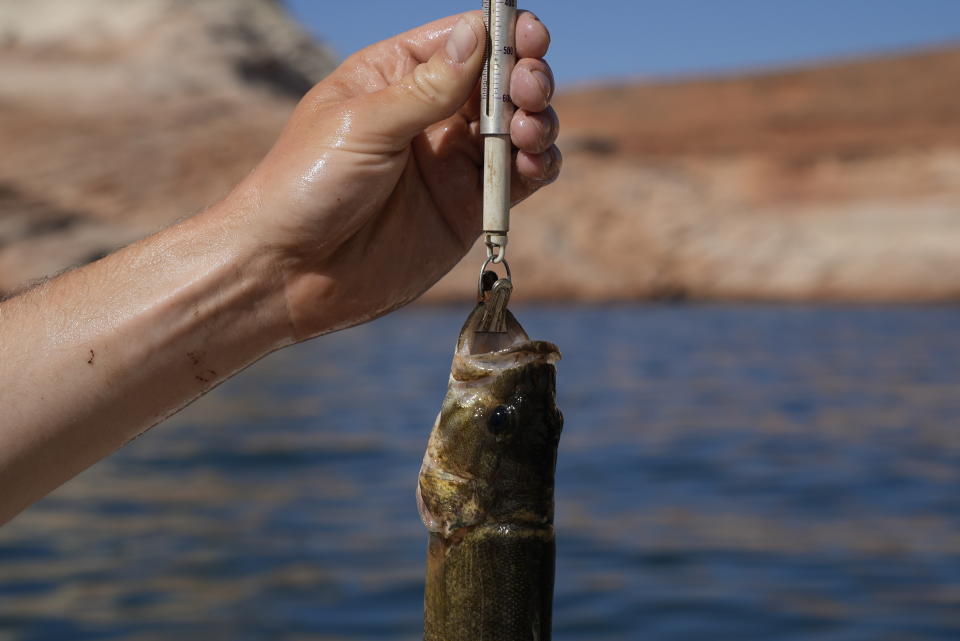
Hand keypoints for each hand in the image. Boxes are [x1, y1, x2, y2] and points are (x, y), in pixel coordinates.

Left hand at [225, 11, 558, 339]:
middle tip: (528, 90)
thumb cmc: (306, 185)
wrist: (290, 271)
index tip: (530, 38)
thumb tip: (478, 35)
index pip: (464, 40)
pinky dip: (538, 166)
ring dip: (538, 121)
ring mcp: (451, 162)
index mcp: (396, 76)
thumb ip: (427, 87)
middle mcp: (430, 114)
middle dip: (526, 77)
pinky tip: (535, 162)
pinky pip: (518, 179)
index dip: (503, 33)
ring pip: (518, 127)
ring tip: (528, 131)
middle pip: (500, 80)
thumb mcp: (364, 124)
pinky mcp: (467, 209)